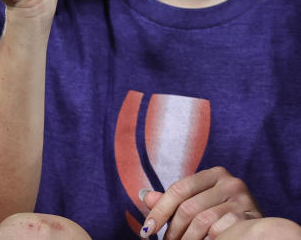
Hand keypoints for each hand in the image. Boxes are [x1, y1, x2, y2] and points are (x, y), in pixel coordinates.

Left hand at [139, 168, 261, 238]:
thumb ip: (174, 200)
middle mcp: (231, 182)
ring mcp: (243, 199)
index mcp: (215, 174)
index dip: (160, 210)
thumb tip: (145, 196)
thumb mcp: (199, 203)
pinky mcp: (252, 217)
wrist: (262, 231)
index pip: (179, 190)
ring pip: (203, 222)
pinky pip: (220, 232)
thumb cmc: (224, 215)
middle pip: (189, 208)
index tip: (148, 229)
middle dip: (173, 229)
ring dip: (188, 239)